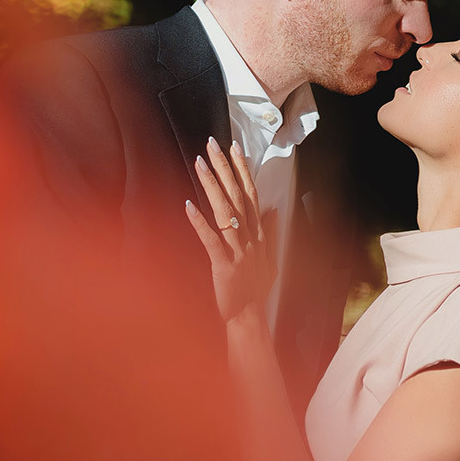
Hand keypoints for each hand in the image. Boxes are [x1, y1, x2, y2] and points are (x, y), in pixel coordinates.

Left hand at [183, 138, 275, 325]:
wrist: (249, 316)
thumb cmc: (256, 288)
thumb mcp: (268, 258)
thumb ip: (269, 231)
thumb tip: (271, 208)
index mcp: (259, 233)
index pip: (252, 193)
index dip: (243, 169)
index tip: (234, 147)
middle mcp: (251, 237)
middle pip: (238, 195)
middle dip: (225, 168)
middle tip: (212, 144)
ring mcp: (239, 251)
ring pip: (225, 211)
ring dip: (211, 186)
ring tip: (199, 163)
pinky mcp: (223, 266)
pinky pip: (210, 239)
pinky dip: (199, 222)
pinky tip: (187, 204)